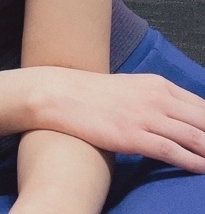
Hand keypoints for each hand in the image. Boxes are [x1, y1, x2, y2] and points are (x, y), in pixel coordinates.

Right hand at [32, 66, 204, 173]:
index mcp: (158, 84)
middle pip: (203, 121)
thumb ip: (155, 99)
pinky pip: (171, 151)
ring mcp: (145, 116)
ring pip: (193, 137)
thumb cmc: (94, 94)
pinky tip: (202, 169)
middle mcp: (157, 97)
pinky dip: (192, 162)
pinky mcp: (132, 135)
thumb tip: (176, 118)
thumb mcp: (132, 87)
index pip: (202, 106)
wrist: (63, 94)